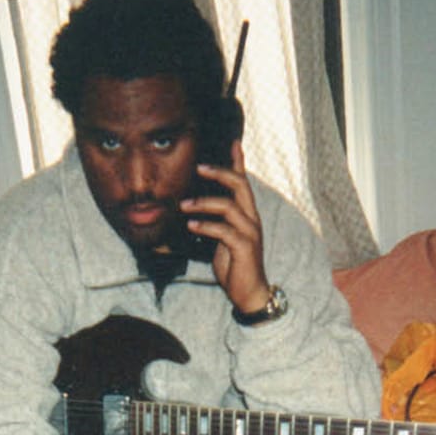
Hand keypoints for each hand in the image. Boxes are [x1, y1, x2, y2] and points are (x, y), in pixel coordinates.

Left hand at [183, 141, 271, 314]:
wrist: (249, 292)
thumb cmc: (234, 264)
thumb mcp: (222, 238)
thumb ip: (215, 221)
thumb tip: (194, 206)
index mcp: (247, 215)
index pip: (244, 183)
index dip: (239, 162)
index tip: (233, 143)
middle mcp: (251, 219)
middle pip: (240, 186)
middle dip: (220, 173)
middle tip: (199, 166)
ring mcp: (250, 233)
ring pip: (229, 206)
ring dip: (203, 202)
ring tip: (184, 205)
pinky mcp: (244, 248)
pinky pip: (224, 230)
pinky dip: (206, 225)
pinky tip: (192, 225)